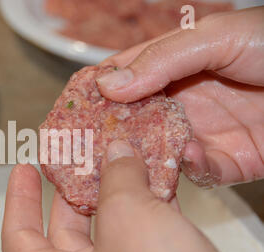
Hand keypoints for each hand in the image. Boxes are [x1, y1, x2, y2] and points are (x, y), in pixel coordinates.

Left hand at [2, 142, 263, 251]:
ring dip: (119, 192)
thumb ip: (116, 179)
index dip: (18, 201)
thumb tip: (117, 153)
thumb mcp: (126, 217)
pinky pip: (147, 234)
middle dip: (74, 189)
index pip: (20, 240)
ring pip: (113, 229)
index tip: (23, 169)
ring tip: (122, 157)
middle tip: (78, 157)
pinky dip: (151, 206)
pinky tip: (160, 178)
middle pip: (68, 231)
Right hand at [96, 7, 263, 186]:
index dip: (96, 91)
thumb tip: (109, 84)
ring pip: (158, 151)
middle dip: (109, 132)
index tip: (70, 106)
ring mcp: (202, 132)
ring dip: (144, 156)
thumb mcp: (216, 36)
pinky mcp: (225, 162)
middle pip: (133, 119)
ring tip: (127, 159)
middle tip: (84, 146)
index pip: (124, 78)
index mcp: (174, 66)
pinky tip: (189, 156)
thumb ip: (162, 59)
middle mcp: (182, 100)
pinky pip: (198, 171)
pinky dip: (190, 168)